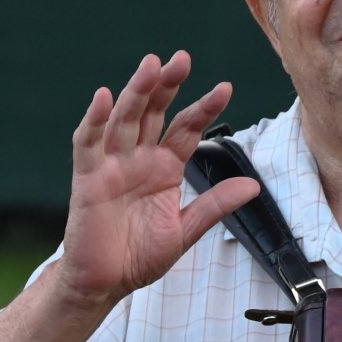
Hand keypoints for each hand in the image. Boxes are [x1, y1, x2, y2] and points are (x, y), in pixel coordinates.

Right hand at [56, 51, 258, 307]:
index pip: (186, 128)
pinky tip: (102, 97)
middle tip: (181, 58)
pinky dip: (93, 120)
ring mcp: (112, 164)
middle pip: (154, 112)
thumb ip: (214, 206)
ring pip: (124, 119)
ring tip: (150, 66)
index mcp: (164, 167)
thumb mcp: (185, 231)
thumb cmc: (140, 256)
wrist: (105, 283)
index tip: (225, 88)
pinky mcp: (88, 178)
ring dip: (136, 92)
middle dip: (167, 85)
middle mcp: (139, 158)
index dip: (203, 108)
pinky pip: (89, 143)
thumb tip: (253, 186)